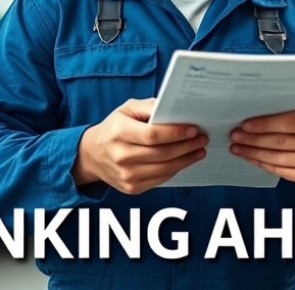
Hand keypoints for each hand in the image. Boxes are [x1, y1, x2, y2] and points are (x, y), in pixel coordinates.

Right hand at [73, 98, 207, 193]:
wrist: (92, 155)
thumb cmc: (114, 128)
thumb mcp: (126, 109)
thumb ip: (149, 106)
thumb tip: (174, 109)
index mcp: (119, 133)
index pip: (152, 135)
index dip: (176, 133)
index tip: (193, 129)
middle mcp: (121, 156)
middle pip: (162, 153)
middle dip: (186, 146)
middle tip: (202, 138)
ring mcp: (126, 175)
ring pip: (164, 169)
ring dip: (186, 160)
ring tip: (198, 150)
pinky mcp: (132, 188)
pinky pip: (160, 179)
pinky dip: (175, 170)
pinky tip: (184, 160)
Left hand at [229, 106, 294, 193]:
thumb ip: (289, 114)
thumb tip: (253, 117)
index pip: (289, 122)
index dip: (265, 124)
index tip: (245, 125)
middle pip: (280, 142)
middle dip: (253, 139)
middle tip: (235, 136)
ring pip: (277, 158)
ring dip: (253, 153)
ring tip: (237, 148)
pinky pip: (280, 170)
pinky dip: (262, 164)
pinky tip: (251, 158)